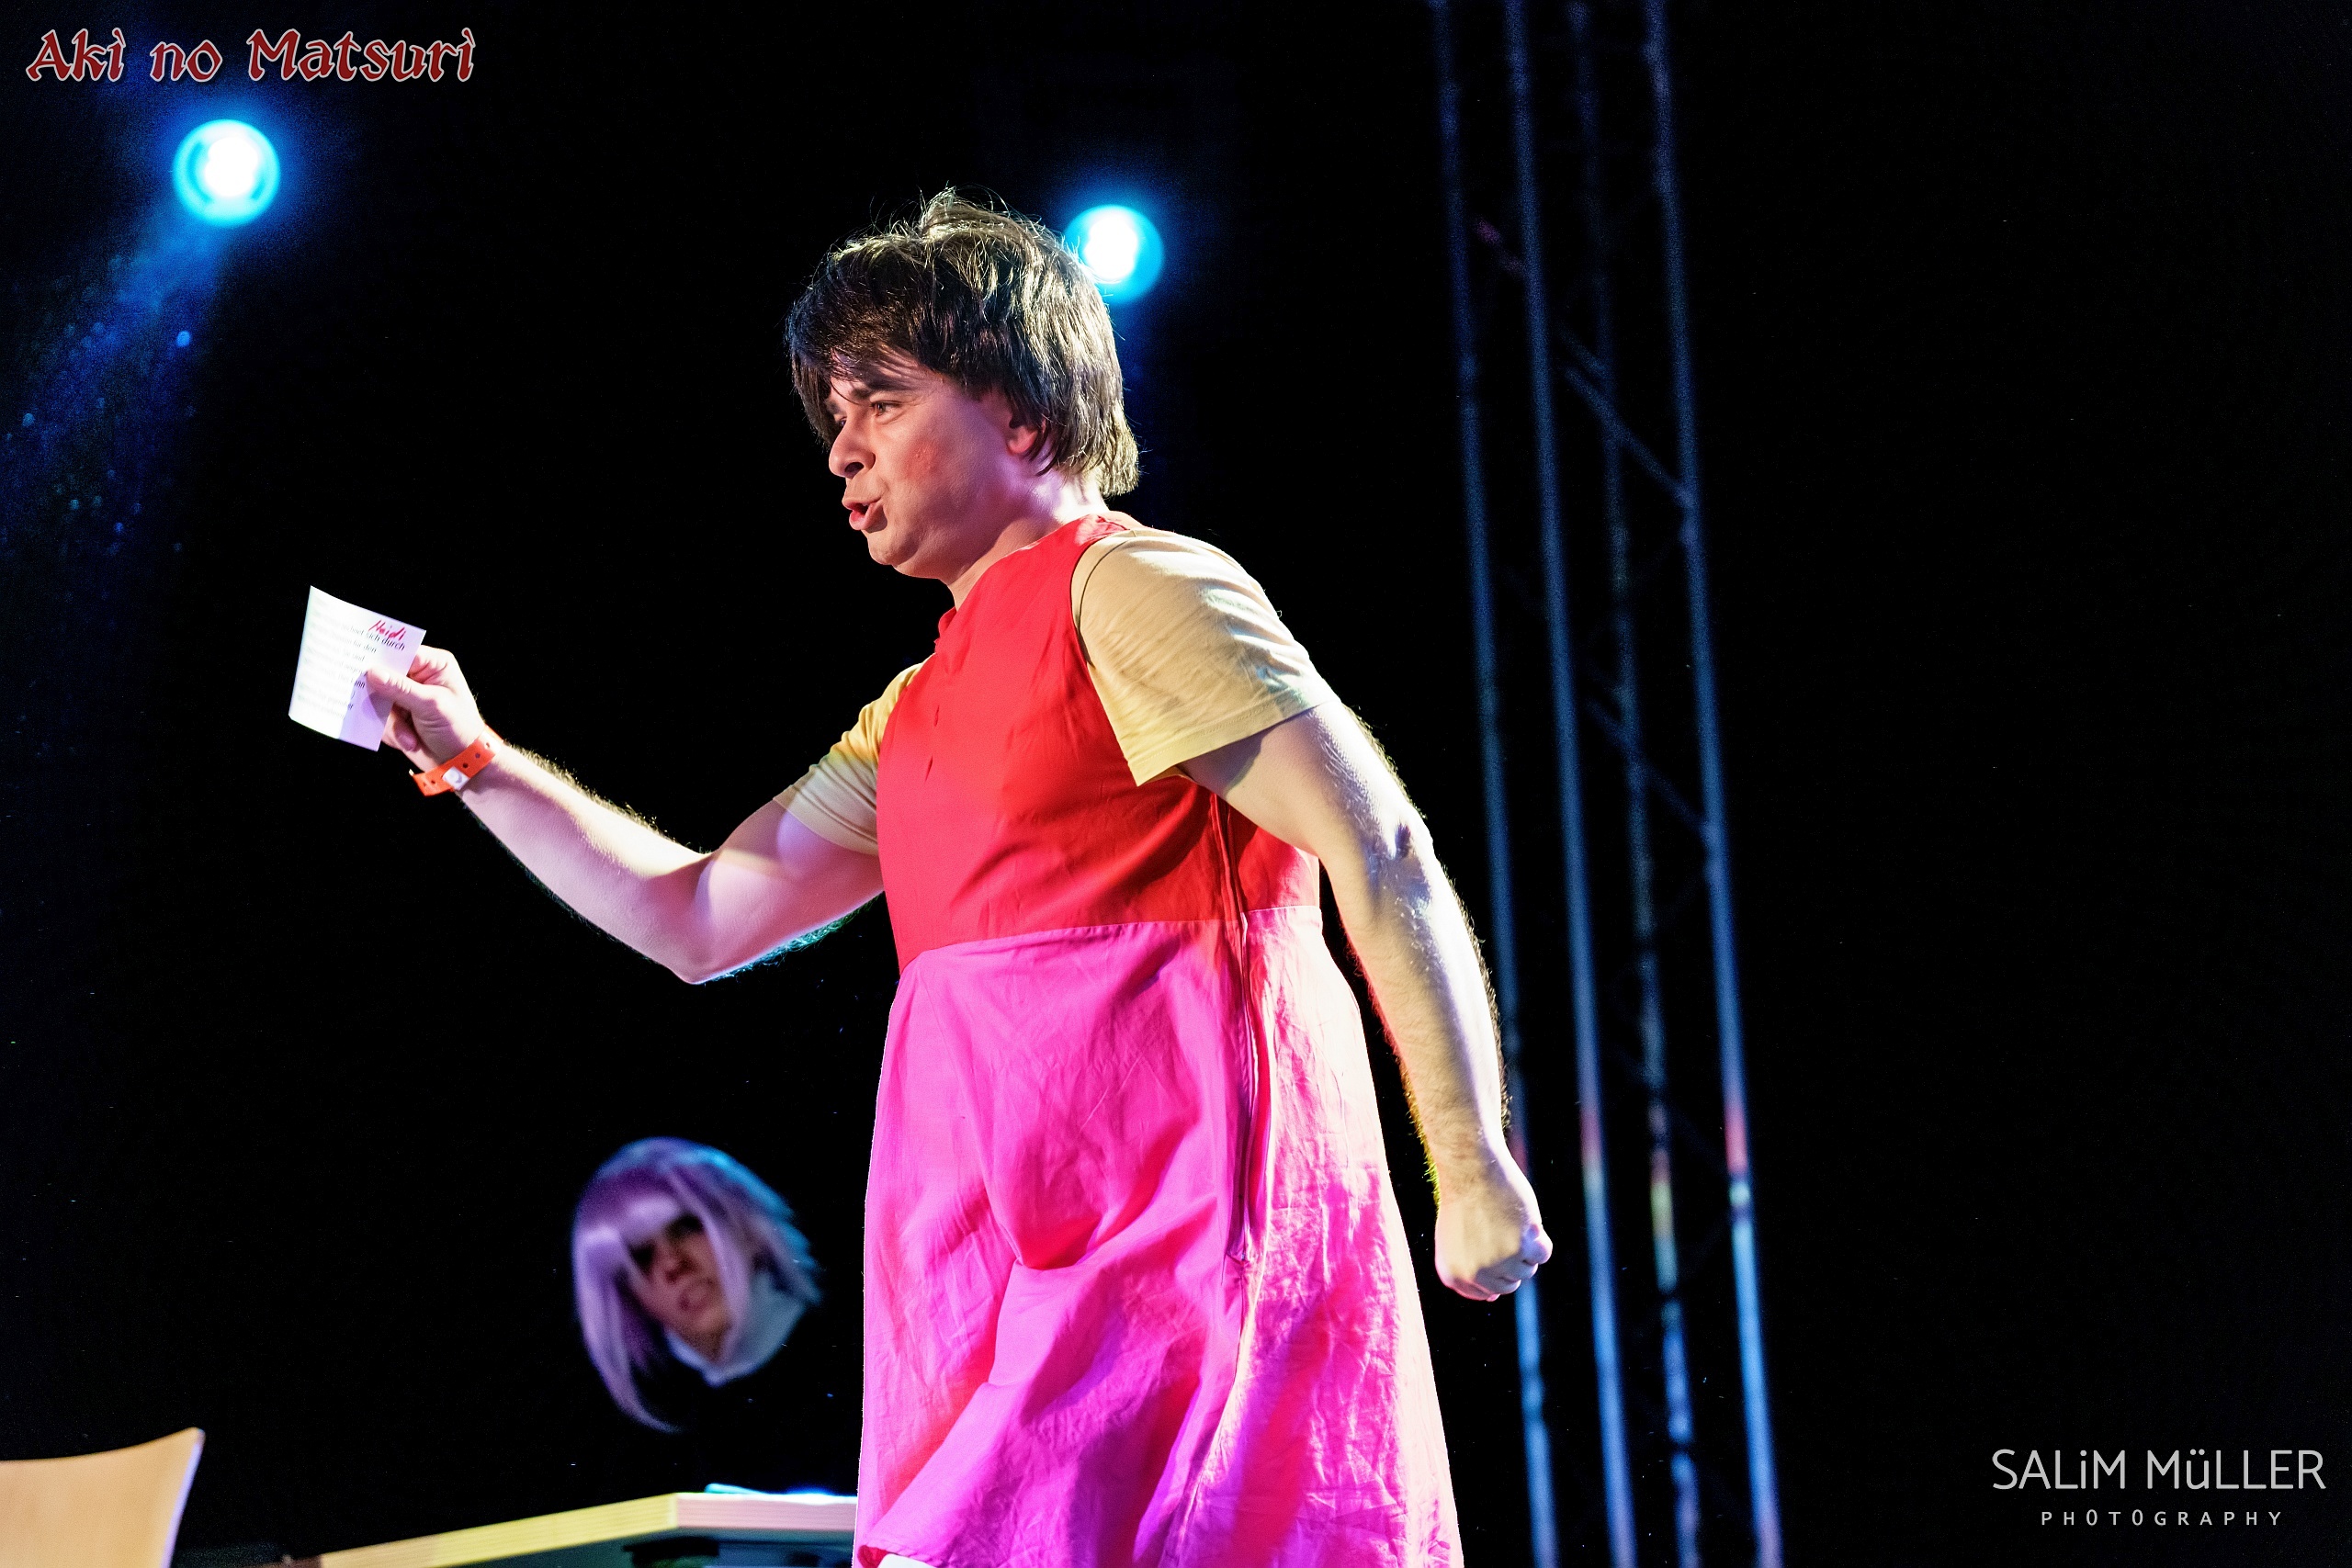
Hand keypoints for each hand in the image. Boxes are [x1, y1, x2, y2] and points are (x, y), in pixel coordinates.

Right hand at [367, 646, 485, 768]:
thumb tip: (373, 672)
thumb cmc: (458, 728)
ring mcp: (407, 697)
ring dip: (392, 722)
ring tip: (410, 737)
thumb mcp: (431, 705)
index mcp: (434, 665)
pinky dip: (393, 732)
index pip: (402, 653)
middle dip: (384, 698)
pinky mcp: (399, 715)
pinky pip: (380, 718)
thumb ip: (400, 688)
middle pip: (385, 676)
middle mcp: (419, 677)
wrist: (462, 762)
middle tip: (384, 709)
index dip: (381, 658)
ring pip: (379, 700)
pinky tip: (410, 741)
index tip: (363, 665)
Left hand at [1434, 1154, 1551, 1301]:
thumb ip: (1471, 1271)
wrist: (1471, 1170)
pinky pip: (1542, 1254)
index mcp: (1453, 1275)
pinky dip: (1540, 1239)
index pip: (1486, 1293)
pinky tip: (1524, 1220)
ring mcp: (1497, 1263)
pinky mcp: (1519, 1248)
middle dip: (1512, 1260)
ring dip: (1525, 1247)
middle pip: (1510, 1284)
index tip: (1494, 1249)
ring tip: (1508, 1221)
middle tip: (1501, 1230)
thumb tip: (1492, 1299)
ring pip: (1528, 1269)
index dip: (1496, 1271)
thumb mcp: (1457, 1241)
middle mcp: (1473, 1274)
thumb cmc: (1465, 1201)